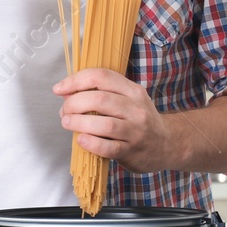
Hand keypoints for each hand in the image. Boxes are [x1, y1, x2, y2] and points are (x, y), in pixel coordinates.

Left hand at [55, 68, 170, 173]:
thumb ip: (103, 94)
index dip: (76, 80)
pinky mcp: (132, 151)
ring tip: (68, 123)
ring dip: (79, 122)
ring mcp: (135, 130)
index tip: (60, 89)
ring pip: (104, 124)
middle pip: (100, 99)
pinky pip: (108, 147)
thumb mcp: (129, 100)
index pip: (102, 76)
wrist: (167, 144)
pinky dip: (91, 143)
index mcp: (133, 91)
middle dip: (74, 103)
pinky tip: (81, 140)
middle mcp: (136, 108)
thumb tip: (67, 94)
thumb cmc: (140, 121)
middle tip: (64, 111)